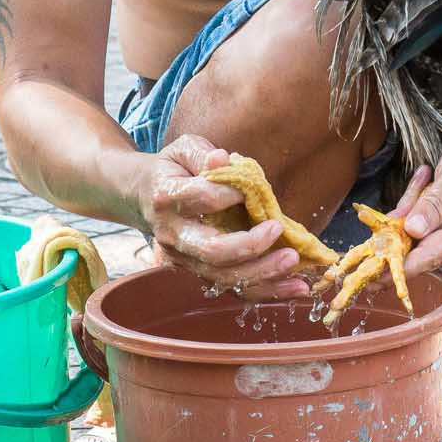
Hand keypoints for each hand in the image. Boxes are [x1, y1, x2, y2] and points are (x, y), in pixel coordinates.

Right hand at [138, 134, 300, 300]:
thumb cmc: (173, 169)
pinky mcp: (200, 273)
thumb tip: (223, 158)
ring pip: (224, 278)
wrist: (144, 197)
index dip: (228, 193)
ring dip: (265, 276)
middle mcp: (174, 235)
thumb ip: (203, 154)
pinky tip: (297, 287)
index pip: (202, 199)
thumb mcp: (183, 150)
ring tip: (297, 269)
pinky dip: (267, 291)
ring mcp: (186, 259)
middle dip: (250, 246)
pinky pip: (234, 289)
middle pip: (212, 251)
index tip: (251, 187)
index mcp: (168, 198)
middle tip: (279, 230)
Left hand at [398, 138, 441, 298]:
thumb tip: (411, 231)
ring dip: (414, 211)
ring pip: (417, 241)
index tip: (367, 274)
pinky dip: (421, 214)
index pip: (425, 259)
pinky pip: (424, 237)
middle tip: (424, 180)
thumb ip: (435, 203)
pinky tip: (432, 186)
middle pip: (415, 248)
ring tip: (432, 178)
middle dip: (405, 219)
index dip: (393, 267)